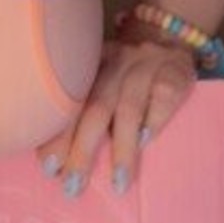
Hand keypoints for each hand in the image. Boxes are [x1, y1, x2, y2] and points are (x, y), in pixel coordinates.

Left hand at [35, 37, 194, 196]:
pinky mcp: (174, 73)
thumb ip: (83, 106)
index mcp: (89, 66)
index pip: (69, 102)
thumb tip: (60, 158)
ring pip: (128, 109)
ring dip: (122, 150)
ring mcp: (144, 67)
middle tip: (73, 185)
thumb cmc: (125, 72)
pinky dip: (153, 123)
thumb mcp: (99, 76)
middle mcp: (114, 64)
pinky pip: (162, 99)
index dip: (57, 136)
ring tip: (118, 183)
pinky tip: (146, 145)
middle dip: (82, 150)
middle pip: (95, 108)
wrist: (167, 37)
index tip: (49, 168)